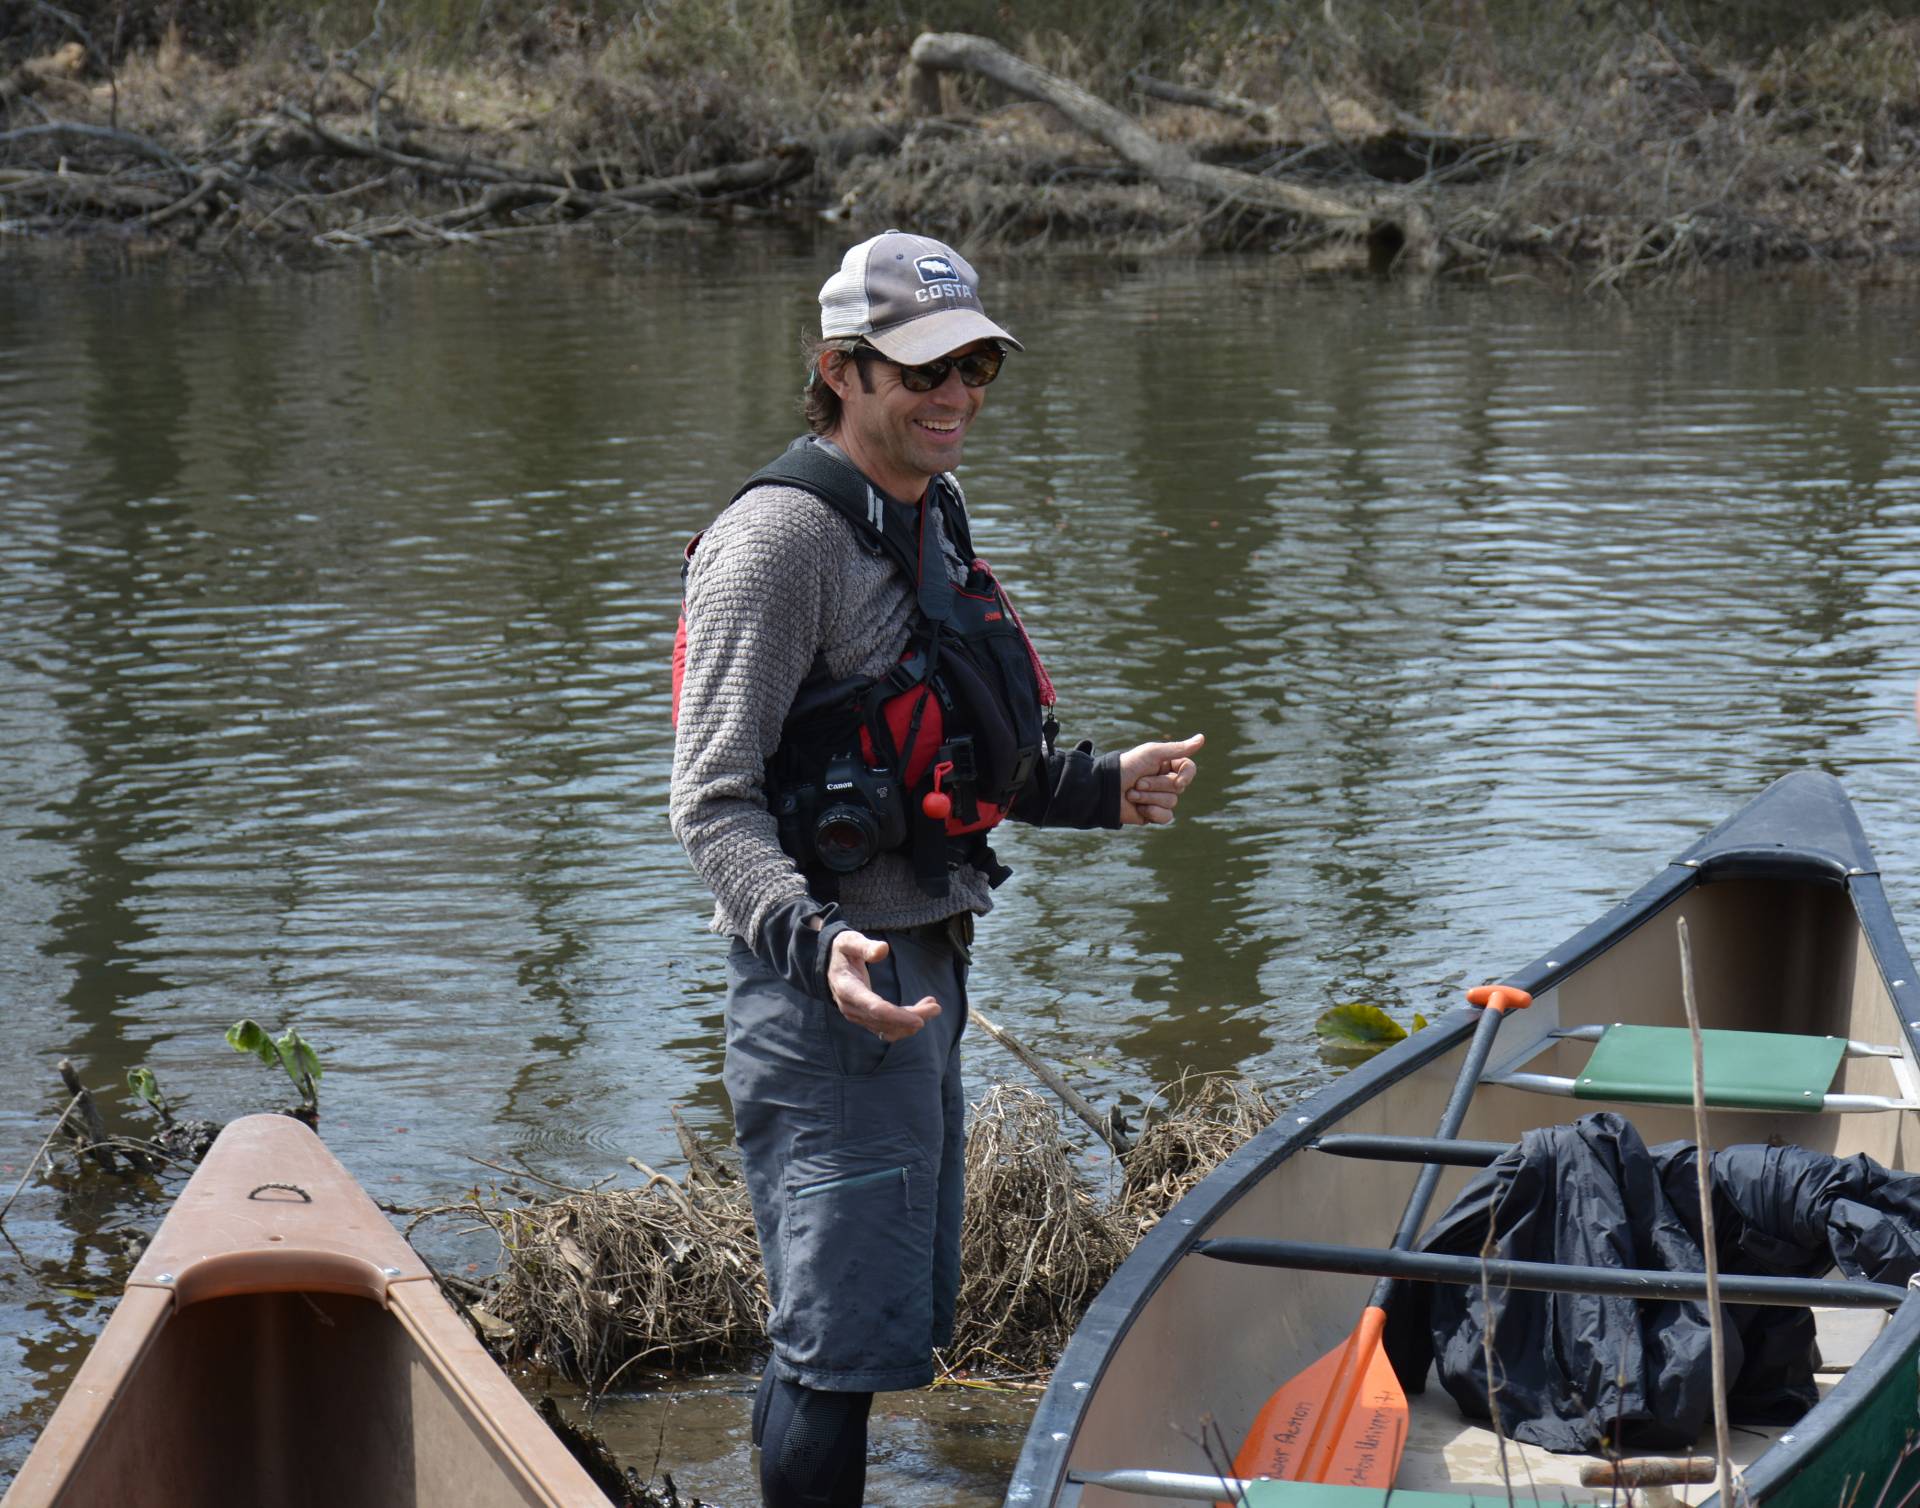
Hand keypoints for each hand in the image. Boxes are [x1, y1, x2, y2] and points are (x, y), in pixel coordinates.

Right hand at [826, 928, 941, 1041]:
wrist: (829, 964)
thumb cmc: (842, 950)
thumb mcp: (850, 941)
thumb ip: (865, 946)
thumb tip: (883, 950)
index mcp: (847, 988)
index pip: (873, 1008)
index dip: (897, 1015)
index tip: (919, 1019)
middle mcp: (851, 1007)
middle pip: (884, 1021)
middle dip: (912, 1017)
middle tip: (936, 1007)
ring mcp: (857, 1016)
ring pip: (887, 1028)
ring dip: (911, 1022)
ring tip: (932, 1006)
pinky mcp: (864, 1019)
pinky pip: (886, 1028)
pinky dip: (904, 1023)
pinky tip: (920, 1011)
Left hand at [1119, 732, 1203, 825]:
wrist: (1104, 789)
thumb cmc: (1127, 767)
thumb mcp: (1152, 753)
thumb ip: (1178, 749)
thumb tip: (1202, 738)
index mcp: (1167, 765)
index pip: (1189, 769)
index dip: (1186, 776)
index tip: (1178, 780)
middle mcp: (1166, 781)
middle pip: (1178, 787)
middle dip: (1156, 785)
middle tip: (1137, 782)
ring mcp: (1160, 799)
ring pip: (1171, 802)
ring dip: (1149, 798)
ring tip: (1132, 793)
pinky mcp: (1154, 814)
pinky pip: (1166, 817)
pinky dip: (1152, 812)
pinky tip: (1138, 808)